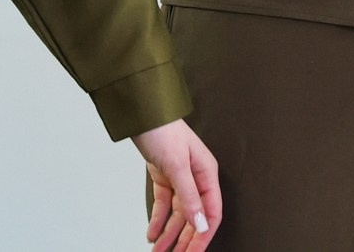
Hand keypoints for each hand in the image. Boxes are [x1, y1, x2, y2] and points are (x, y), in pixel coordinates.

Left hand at [137, 120, 220, 251]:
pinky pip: (164, 206)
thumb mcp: (177, 166)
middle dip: (185, 240)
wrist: (142, 114)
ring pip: (177, 215)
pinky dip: (158, 221)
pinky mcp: (165, 178)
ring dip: (168, 235)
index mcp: (207, 174)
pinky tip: (152, 235)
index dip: (203, 236)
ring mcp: (180, 179)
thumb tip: (201, 224)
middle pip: (194, 217)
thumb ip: (190, 197)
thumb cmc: (164, 130)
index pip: (211, 212)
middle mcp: (196, 179)